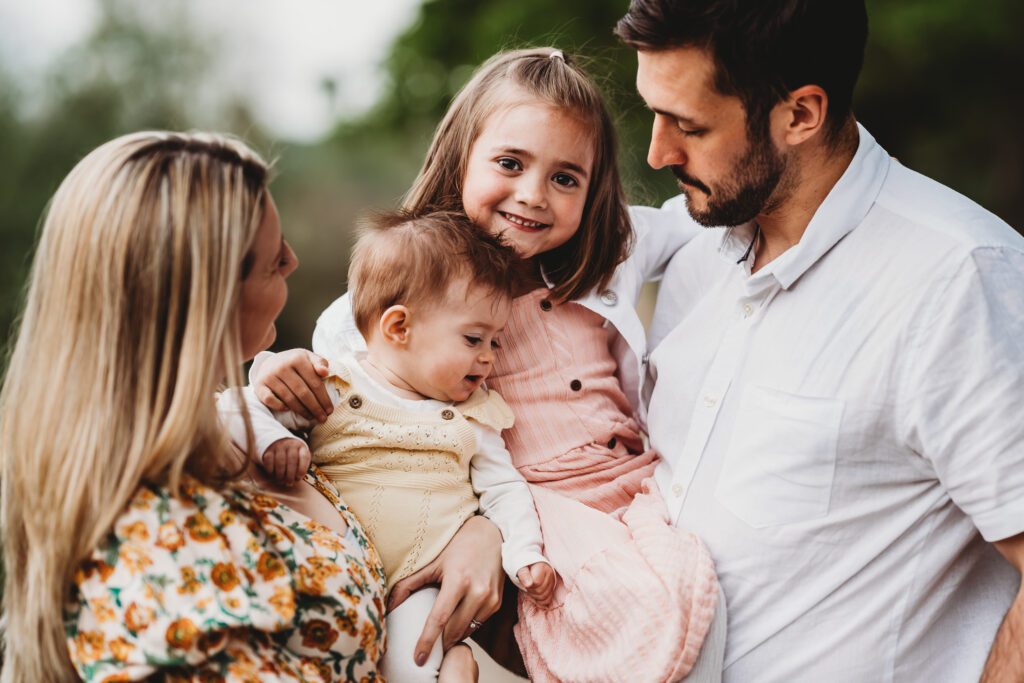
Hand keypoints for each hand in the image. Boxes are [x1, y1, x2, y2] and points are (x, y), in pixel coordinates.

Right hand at [253, 349, 331, 421]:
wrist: (271, 361)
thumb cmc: (295, 363)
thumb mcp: (309, 358)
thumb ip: (320, 363)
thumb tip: (325, 372)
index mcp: (298, 359)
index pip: (315, 383)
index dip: (324, 398)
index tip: (330, 410)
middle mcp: (283, 367)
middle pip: (303, 392)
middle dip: (315, 408)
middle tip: (323, 418)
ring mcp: (270, 376)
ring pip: (289, 398)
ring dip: (302, 410)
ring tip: (311, 417)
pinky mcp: (259, 385)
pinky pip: (270, 400)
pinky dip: (279, 406)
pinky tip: (288, 410)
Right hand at [261, 437, 310, 485]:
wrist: (279, 443)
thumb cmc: (293, 455)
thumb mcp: (301, 458)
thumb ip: (301, 468)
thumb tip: (296, 480)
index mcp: (301, 447)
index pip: (304, 457)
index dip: (302, 469)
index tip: (299, 478)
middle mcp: (290, 444)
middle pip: (292, 460)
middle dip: (290, 475)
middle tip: (289, 483)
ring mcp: (279, 446)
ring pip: (280, 461)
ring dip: (280, 474)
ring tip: (281, 481)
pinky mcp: (269, 450)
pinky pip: (269, 460)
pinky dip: (270, 470)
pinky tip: (272, 474)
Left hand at [388, 516, 503, 664]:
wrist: (492, 535)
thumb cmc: (459, 546)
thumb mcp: (432, 562)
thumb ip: (410, 584)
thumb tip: (389, 606)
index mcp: (458, 580)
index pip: (439, 619)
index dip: (427, 641)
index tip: (418, 658)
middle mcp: (477, 591)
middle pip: (453, 630)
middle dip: (440, 644)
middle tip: (428, 649)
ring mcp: (490, 598)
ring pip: (467, 631)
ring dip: (453, 636)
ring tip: (441, 636)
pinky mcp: (497, 602)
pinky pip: (478, 624)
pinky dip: (465, 627)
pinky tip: (456, 622)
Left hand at [517, 562, 555, 607]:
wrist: (529, 564)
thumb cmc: (524, 566)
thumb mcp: (520, 567)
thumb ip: (523, 574)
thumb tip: (528, 584)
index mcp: (542, 567)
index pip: (536, 583)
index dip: (528, 585)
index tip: (524, 581)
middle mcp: (550, 574)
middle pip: (540, 591)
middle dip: (531, 591)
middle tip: (526, 586)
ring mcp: (552, 581)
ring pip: (544, 597)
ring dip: (534, 596)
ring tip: (530, 589)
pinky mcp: (552, 588)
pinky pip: (548, 600)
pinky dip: (540, 601)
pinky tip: (535, 595)